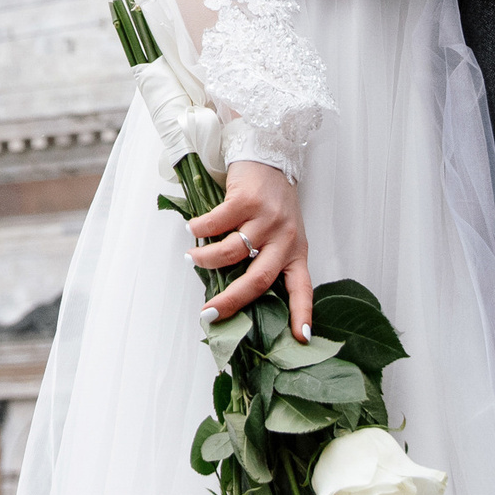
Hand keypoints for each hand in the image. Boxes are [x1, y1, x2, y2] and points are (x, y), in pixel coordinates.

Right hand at [185, 160, 313, 332]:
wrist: (269, 156)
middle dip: (231, 301)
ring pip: (231, 252)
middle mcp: (285, 238)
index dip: (301, 314)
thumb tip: (234, 289)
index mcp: (296, 250)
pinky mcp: (247, 200)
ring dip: (206, 259)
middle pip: (258, 279)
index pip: (302, 288)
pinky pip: (217, 224)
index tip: (301, 339)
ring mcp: (266, 219)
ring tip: (193, 258)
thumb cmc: (272, 200)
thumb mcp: (281, 231)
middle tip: (208, 315)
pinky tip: (193, 229)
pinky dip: (200, 229)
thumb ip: (267, 256)